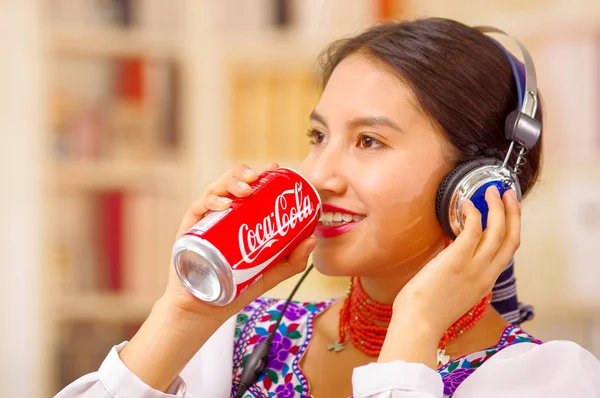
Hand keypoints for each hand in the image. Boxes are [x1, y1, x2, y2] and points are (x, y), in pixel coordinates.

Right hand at [162, 162, 316, 325]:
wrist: (207, 308)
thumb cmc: (237, 287)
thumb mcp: (271, 272)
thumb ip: (293, 260)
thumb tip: (312, 240)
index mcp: (240, 216)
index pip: (250, 187)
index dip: (262, 173)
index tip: (274, 168)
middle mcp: (223, 213)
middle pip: (231, 182)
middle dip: (244, 174)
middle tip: (256, 179)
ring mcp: (206, 220)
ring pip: (215, 189)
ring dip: (230, 183)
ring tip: (245, 190)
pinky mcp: (191, 229)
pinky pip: (198, 207)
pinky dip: (211, 201)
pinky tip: (224, 205)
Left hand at [379, 185, 520, 365]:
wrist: (418, 324)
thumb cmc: (426, 311)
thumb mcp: (453, 293)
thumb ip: (460, 274)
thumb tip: (452, 253)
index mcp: (485, 282)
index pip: (507, 252)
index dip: (511, 228)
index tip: (508, 212)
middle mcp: (485, 274)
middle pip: (511, 238)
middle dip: (513, 213)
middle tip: (507, 193)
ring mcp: (473, 267)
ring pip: (497, 231)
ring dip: (497, 207)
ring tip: (489, 191)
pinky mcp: (456, 260)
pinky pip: (472, 230)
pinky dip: (473, 213)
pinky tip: (465, 204)